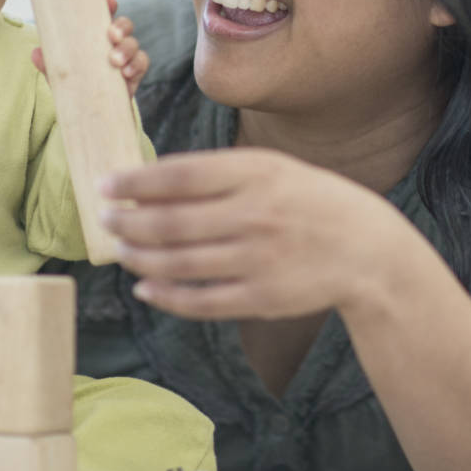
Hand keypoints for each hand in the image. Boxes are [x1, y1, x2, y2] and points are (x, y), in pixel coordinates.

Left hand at [30, 0, 149, 99]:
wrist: (90, 113)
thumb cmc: (75, 84)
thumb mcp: (60, 73)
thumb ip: (49, 63)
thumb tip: (36, 53)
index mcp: (96, 35)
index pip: (105, 14)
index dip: (109, 3)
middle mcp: (114, 43)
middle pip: (125, 25)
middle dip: (121, 27)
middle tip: (111, 36)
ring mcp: (126, 58)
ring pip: (134, 44)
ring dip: (127, 49)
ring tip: (115, 61)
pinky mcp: (134, 75)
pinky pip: (142, 64)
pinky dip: (136, 66)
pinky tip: (127, 73)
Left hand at [100, 148, 411, 319]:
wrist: (367, 249)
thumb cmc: (306, 200)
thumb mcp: (270, 168)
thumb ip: (217, 172)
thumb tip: (150, 180)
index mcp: (257, 173)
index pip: (180, 175)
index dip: (135, 182)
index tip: (104, 185)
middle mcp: (257, 215)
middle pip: (172, 223)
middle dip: (128, 222)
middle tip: (103, 220)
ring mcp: (260, 260)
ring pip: (180, 264)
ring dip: (139, 258)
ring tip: (120, 249)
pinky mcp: (262, 299)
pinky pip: (201, 302)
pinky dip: (166, 297)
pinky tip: (145, 288)